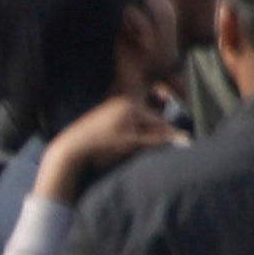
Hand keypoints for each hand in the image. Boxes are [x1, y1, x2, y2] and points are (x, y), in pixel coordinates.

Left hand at [39, 98, 184, 198]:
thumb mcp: (133, 142)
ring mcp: (111, 109)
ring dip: (142, 137)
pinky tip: (127, 148)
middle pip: (147, 121)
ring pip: (136, 125)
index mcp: (131, 105)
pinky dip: (130, 136)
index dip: (168, 134)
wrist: (71, 149)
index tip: (182, 143)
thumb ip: (157, 139)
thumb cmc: (103, 145)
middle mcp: (122, 103)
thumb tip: (182, 139)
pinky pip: (124, 126)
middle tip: (165, 149)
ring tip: (145, 151)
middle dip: (155, 135)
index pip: (157, 120)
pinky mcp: (102, 118)